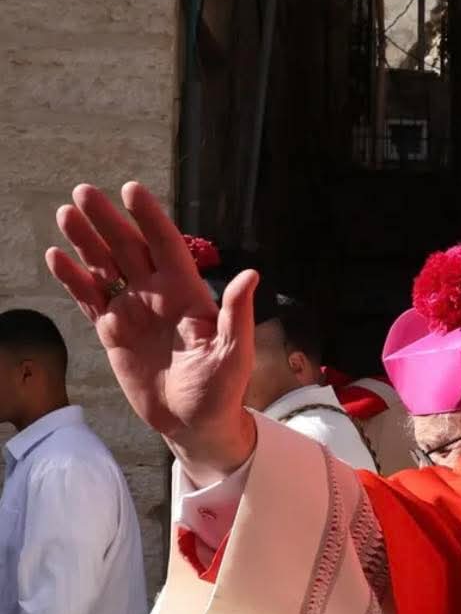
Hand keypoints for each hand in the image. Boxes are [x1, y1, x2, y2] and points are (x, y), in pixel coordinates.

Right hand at [46, 182, 257, 484]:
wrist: (196, 424)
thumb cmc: (223, 390)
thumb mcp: (235, 353)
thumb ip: (238, 315)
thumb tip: (251, 276)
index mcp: (187, 294)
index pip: (166, 246)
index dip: (150, 219)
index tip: (131, 190)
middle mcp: (158, 295)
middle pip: (128, 248)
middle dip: (107, 220)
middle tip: (83, 191)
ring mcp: (133, 311)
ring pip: (105, 267)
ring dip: (86, 241)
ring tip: (65, 213)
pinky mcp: (113, 332)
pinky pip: (90, 299)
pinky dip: (73, 279)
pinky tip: (56, 256)